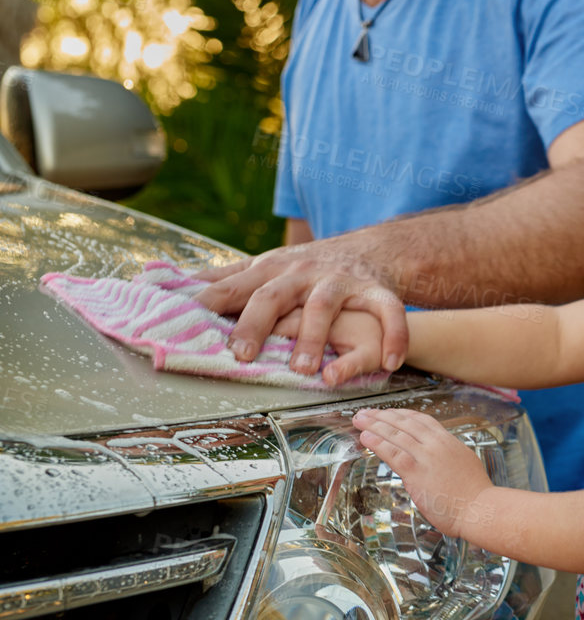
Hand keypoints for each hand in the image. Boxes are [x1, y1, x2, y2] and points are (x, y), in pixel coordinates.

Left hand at [193, 242, 407, 373]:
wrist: (366, 249)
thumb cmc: (303, 270)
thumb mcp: (262, 269)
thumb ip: (218, 279)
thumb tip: (153, 280)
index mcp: (269, 270)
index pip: (232, 288)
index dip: (210, 308)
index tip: (185, 330)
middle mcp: (302, 273)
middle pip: (273, 294)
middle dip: (257, 323)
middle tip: (244, 356)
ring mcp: (339, 281)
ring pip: (323, 305)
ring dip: (313, 336)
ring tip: (303, 370)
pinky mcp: (375, 290)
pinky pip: (388, 311)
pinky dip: (394, 334)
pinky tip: (391, 361)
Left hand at [352, 408, 494, 539]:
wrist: (479, 509)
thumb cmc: (475, 494)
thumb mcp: (465, 464)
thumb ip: (448, 458)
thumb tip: (439, 460)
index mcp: (449, 441)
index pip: (422, 420)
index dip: (402, 414)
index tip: (390, 412)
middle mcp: (436, 444)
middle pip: (405, 423)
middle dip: (383, 416)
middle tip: (366, 413)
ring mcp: (426, 457)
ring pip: (396, 435)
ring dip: (374, 425)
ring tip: (359, 420)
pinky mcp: (416, 472)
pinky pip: (393, 453)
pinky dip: (378, 443)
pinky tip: (366, 438)